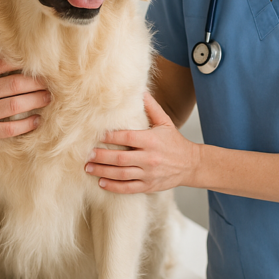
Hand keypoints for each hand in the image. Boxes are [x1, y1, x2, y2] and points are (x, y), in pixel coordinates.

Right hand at [0, 33, 48, 156]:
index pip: (2, 63)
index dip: (22, 62)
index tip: (36, 63)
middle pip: (15, 84)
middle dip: (36, 83)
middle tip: (49, 82)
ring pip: (16, 105)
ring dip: (37, 101)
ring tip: (48, 98)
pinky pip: (10, 129)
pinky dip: (27, 125)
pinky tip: (37, 120)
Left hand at [84, 92, 199, 193]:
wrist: (191, 164)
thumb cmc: (175, 142)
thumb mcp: (165, 122)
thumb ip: (151, 107)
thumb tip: (140, 90)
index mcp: (151, 141)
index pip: (127, 137)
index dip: (111, 136)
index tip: (98, 135)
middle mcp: (149, 158)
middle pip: (120, 158)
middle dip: (101, 156)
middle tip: (87, 154)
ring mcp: (148, 174)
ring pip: (121, 174)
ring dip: (103, 172)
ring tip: (89, 168)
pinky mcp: (149, 186)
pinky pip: (128, 188)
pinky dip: (114, 186)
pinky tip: (102, 183)